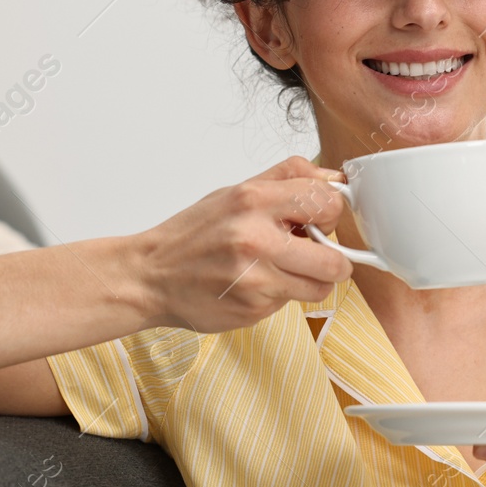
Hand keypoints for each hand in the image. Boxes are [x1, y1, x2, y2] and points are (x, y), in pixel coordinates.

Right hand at [130, 155, 352, 335]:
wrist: (151, 275)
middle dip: (333, 258)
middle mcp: (256, 238)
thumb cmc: (194, 234)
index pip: (328, 202)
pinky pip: (292, 302)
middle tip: (317, 253)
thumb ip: (287, 179)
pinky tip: (259, 284)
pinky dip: (283, 295)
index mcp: (254, 199)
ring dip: (313, 281)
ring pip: (321, 287)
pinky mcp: (252, 308)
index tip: (322, 220)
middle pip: (335, 258)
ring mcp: (255, 278)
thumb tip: (334, 178)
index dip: (333, 213)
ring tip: (288, 270)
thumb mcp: (236, 192)